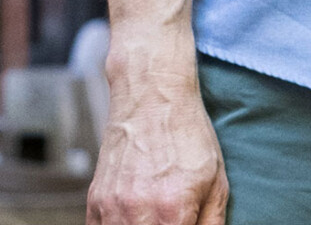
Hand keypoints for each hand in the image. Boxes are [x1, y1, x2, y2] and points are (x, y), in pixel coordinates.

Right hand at [88, 49, 227, 224]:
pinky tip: (134, 218)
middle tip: (173, 218)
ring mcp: (112, 208)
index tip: (187, 224)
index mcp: (173, 210)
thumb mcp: (216, 180)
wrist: (152, 99)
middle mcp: (138, 212)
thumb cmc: (187, 136)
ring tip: (156, 215)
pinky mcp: (95, 202)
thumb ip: (212, 222)